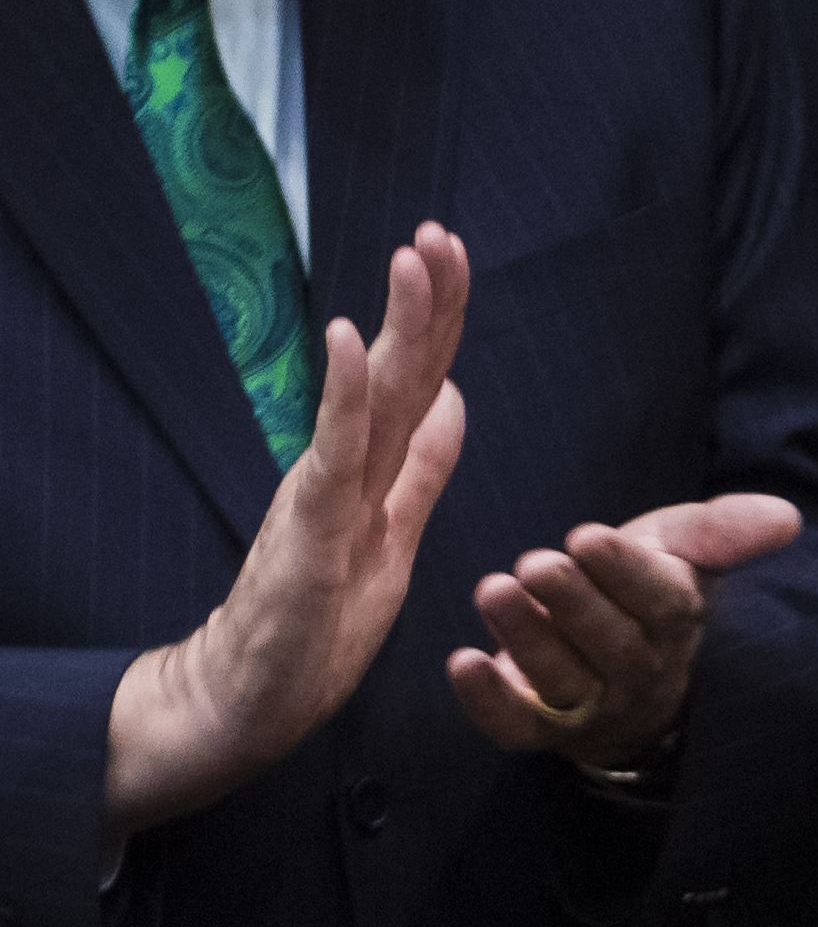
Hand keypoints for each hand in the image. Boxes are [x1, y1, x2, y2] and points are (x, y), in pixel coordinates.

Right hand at [104, 228, 473, 832]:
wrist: (253, 694)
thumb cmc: (319, 622)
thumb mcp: (393, 533)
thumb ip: (420, 469)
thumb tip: (454, 400)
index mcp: (373, 471)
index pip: (420, 382)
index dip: (440, 320)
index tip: (453, 253)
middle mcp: (347, 470)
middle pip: (401, 375)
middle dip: (424, 303)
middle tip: (437, 232)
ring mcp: (325, 497)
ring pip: (372, 400)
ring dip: (395, 328)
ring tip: (410, 259)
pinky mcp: (311, 534)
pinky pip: (334, 455)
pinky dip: (347, 397)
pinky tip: (351, 341)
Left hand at [448, 495, 803, 772]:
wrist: (616, 674)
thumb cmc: (636, 594)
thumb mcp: (677, 551)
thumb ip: (719, 531)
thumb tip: (787, 518)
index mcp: (676, 624)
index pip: (661, 603)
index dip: (625, 573)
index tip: (586, 537)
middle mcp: (639, 673)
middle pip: (613, 646)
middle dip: (573, 603)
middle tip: (534, 564)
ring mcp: (590, 708)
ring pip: (565, 681)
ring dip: (528, 638)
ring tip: (493, 591)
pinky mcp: (541, 731)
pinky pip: (517, 727)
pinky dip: (487, 702)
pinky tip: (461, 662)